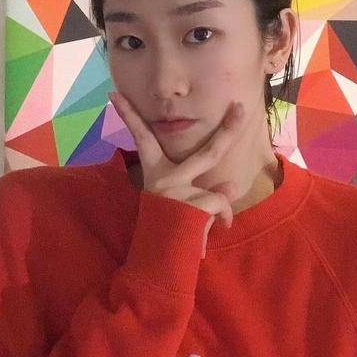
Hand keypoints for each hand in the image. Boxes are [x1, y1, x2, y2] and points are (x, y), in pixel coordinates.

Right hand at [107, 92, 245, 254]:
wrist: (153, 262)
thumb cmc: (163, 231)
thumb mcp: (175, 205)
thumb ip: (201, 191)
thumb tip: (233, 185)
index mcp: (155, 174)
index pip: (141, 137)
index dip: (129, 115)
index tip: (115, 94)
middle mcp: (164, 178)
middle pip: (209, 151)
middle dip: (229, 130)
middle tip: (242, 107)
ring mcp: (177, 192)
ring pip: (220, 194)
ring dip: (221, 211)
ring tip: (208, 228)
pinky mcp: (189, 207)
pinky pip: (220, 209)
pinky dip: (221, 222)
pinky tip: (203, 241)